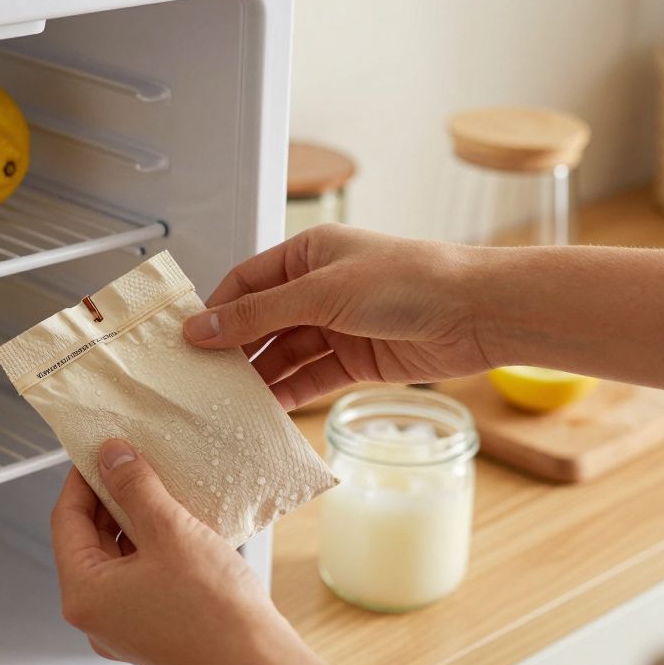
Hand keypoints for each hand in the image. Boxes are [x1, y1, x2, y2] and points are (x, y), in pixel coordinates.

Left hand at [50, 439, 368, 664]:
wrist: (258, 663)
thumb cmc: (214, 612)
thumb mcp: (169, 530)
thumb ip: (134, 487)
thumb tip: (112, 457)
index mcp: (85, 595)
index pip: (66, 520)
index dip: (82, 479)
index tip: (100, 453)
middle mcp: (97, 617)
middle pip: (89, 540)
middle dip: (111, 500)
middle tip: (134, 465)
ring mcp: (124, 627)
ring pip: (117, 559)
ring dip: (135, 523)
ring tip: (161, 492)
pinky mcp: (151, 630)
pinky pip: (140, 578)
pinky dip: (152, 549)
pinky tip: (178, 527)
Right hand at [183, 224, 489, 409]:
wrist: (476, 314)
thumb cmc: (411, 281)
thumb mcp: (321, 293)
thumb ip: (258, 315)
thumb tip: (203, 327)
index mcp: (308, 254)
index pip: (245, 283)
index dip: (215, 312)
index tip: (187, 342)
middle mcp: (320, 288)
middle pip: (261, 322)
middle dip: (233, 350)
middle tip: (200, 378)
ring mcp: (337, 326)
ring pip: (283, 354)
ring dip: (257, 378)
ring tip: (226, 401)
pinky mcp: (355, 360)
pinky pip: (309, 379)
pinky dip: (286, 394)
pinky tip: (264, 410)